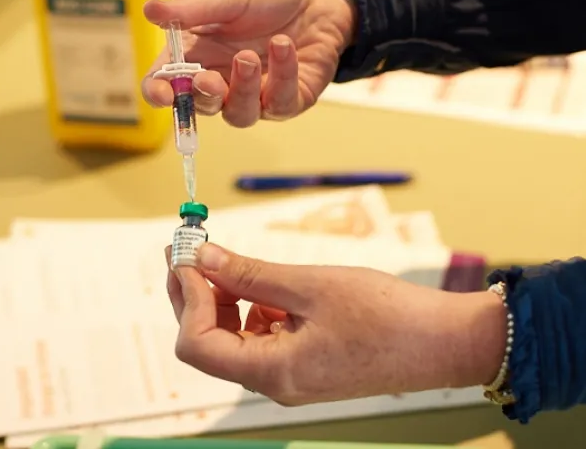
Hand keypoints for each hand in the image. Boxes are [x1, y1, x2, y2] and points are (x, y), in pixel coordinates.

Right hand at [142, 0, 356, 126]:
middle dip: (203, 97)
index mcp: (198, 54)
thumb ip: (192, 9)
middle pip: (203, 108)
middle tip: (208, 77)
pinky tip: (283, 46)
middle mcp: (224, 79)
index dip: (159, 94)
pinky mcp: (291, 97)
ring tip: (250, 57)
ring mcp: (257, 93)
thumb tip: (149, 11)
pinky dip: (281, 76)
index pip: (167, 85)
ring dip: (242, 90)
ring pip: (240, 115)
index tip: (163, 93)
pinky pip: (281, 103)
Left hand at [166, 243, 507, 404]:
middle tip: (189, 249)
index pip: (198, 344)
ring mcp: (290, 375)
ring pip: (233, 338)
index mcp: (273, 372)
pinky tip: (262, 282)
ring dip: (222, 298)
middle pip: (209, 342)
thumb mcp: (310, 285)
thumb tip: (203, 258)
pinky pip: (261, 335)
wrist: (444, 342)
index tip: (186, 256)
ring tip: (225, 259)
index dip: (186, 298)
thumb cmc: (387, 315)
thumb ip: (249, 273)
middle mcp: (275, 382)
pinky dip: (251, 306)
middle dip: (196, 294)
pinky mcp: (305, 362)